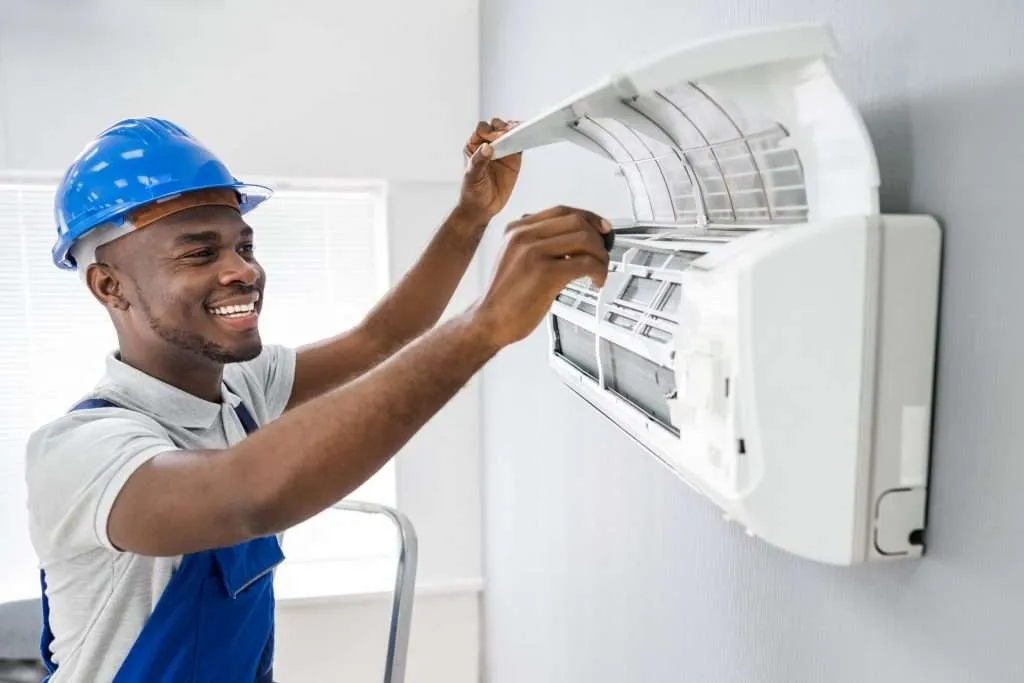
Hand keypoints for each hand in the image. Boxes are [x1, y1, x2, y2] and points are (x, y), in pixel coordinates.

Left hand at [459, 118, 522, 223]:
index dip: (489, 130)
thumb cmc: (472, 192)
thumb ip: (478, 162)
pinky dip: (524, 140)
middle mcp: (488, 145)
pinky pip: (520, 145)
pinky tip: (527, 138)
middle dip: (503, 127)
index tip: (494, 138)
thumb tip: (487, 147)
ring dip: (515, 130)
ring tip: (519, 133)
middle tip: (508, 134)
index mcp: (474, 145)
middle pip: (496, 127)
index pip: (482, 129)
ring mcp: (502, 150)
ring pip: (509, 133)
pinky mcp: (514, 159)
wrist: (482, 208)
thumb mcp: (472, 177)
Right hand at [473, 206, 611, 347]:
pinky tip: (596, 281)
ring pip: (584, 239)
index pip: (561, 211)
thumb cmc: (505, 298)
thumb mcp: (515, 259)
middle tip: (603, 254)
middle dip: (597, 238)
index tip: (602, 229)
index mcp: (516, 230)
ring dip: (601, 255)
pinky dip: (599, 271)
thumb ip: (538, 245)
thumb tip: (575, 241)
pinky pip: (585, 263)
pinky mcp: (545, 273)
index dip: (588, 218)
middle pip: (576, 221)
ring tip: (600, 271)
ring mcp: (534, 253)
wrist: (488, 322)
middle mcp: (523, 236)